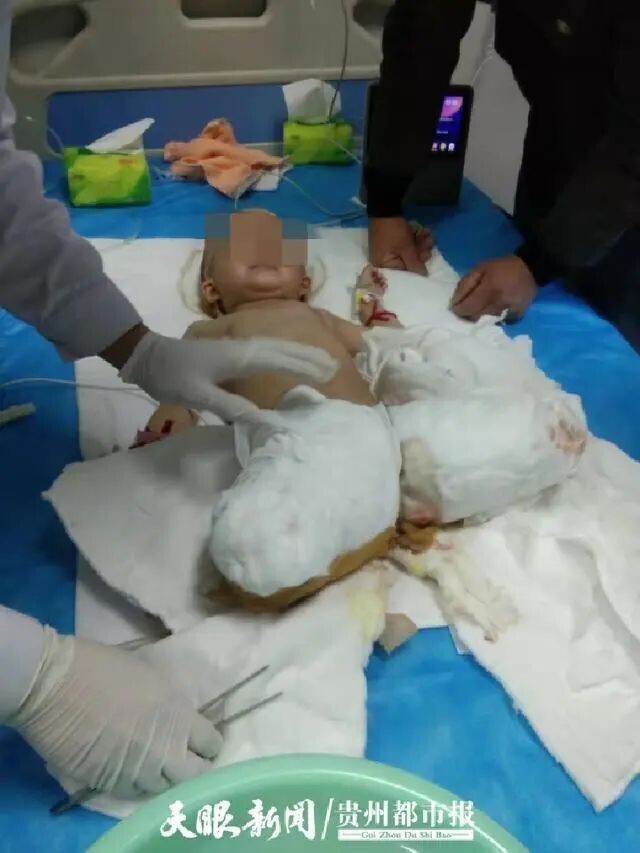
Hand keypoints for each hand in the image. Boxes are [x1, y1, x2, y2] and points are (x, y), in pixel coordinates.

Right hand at [7, 628, 221, 797]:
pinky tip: (130, 770)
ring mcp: (137, 771)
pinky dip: (135, 784)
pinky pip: (132, 793)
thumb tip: (176, 715)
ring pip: (163, 788)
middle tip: (183, 757)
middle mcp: (164, 750)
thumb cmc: (103, 667)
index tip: (200, 740)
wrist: (55, 686)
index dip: (207, 743)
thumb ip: (170, 703)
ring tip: (154, 763)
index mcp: (178, 717)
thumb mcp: (152, 677)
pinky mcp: (109, 784)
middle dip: (194, 767)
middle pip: (195, 775)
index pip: (211, 743)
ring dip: (163, 777)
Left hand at [120, 331, 338, 420]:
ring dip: (300, 355)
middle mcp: (243, 348)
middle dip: (310, 357)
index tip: (330, 372)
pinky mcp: (233, 354)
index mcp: (239, 356)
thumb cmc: (171, 376)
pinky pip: (267, 354)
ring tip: (323, 363)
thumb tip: (261, 419)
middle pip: (285, 350)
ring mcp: (238, 349)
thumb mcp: (196, 394)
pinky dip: (285, 357)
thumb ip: (228, 405)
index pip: (280, 359)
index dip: (305, 366)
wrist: (147, 357)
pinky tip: (290, 363)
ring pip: (277, 349)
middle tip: (337, 366)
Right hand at [369, 217, 432, 275]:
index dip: (417, 265)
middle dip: (420, 251)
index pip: (403, 271)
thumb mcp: (406, 248)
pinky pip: (405, 245)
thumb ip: (414, 263)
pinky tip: (424, 232)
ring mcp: (388, 250)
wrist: (385, 208)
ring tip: (428, 235)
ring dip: (420, 244)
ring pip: (408, 252)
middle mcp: (383, 260)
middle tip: (430, 243)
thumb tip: (423, 275)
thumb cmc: (394, 232)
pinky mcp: (392, 242)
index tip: (427, 256)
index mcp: (383, 265)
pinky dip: (414, 239)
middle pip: (406, 261)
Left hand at [451, 255, 536, 320]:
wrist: (530, 269)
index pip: (467, 309)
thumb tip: (454, 303)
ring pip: (486, 321)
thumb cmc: (501, 267)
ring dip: (480, 316)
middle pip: (475, 318)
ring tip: (482, 307)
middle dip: (468, 314)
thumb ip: (465, 285)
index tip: (456, 307)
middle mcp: (498, 304)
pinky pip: (499, 323)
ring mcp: (509, 312)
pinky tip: (494, 311)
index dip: (458, 310)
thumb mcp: (480, 268)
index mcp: (489, 290)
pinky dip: (493, 319)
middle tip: (468, 307)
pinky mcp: (516, 317)